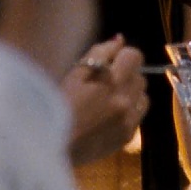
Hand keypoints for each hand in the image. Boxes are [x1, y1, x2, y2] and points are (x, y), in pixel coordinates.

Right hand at [63, 35, 147, 165]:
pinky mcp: (127, 137)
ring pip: (143, 96)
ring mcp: (128, 121)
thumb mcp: (72, 75)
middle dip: (126, 76)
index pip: (135, 56)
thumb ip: (98, 55)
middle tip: (103, 84)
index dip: (123, 56)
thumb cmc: (54, 108)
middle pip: (140, 76)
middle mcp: (125, 102)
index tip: (111, 63)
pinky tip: (108, 117)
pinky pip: (139, 116)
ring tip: (107, 102)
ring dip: (130, 94)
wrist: (47, 149)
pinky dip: (128, 112)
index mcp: (110, 83)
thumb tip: (119, 39)